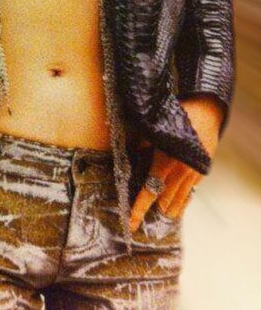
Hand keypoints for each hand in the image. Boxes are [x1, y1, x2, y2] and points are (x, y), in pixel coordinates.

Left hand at [128, 95, 223, 231]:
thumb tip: (135, 151)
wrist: (206, 111)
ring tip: (164, 216)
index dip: (139, 209)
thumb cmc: (177, 116)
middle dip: (155, 210)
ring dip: (170, 208)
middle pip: (164, 200)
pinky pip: (190, 190)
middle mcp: (179, 172)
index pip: (149, 192)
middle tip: (143, 220)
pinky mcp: (201, 171)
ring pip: (179, 199)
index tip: (131, 223)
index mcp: (164, 162)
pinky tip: (179, 201)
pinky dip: (183, 197)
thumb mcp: (155, 128)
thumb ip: (143, 143)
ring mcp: (192, 173)